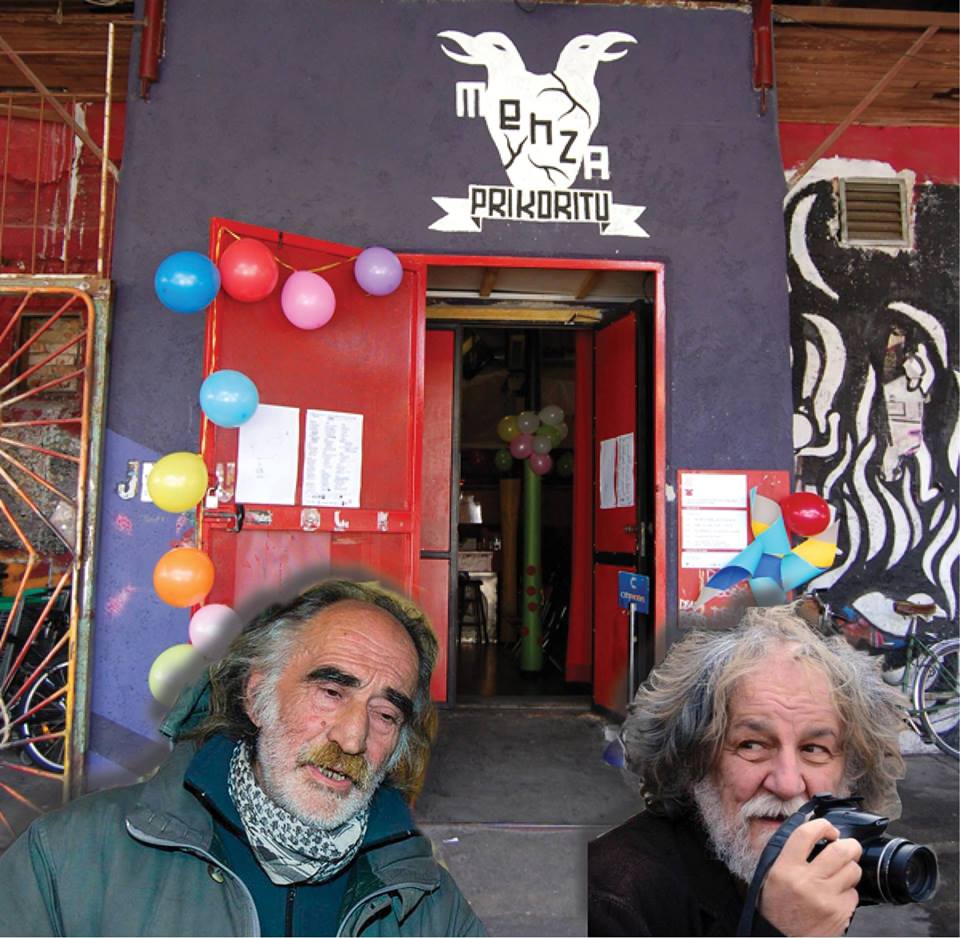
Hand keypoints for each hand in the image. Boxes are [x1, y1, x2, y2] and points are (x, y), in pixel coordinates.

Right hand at [759, 818, 861, 936]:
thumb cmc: (776, 905)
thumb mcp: (771, 875)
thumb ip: (789, 853)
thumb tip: (812, 832)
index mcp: (785, 868)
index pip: (806, 834)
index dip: (822, 825)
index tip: (828, 829)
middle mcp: (807, 882)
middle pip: (840, 850)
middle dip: (849, 844)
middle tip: (847, 846)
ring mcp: (826, 899)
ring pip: (853, 870)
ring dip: (850, 868)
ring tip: (841, 872)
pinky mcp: (840, 914)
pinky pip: (854, 893)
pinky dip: (849, 891)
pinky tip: (837, 895)